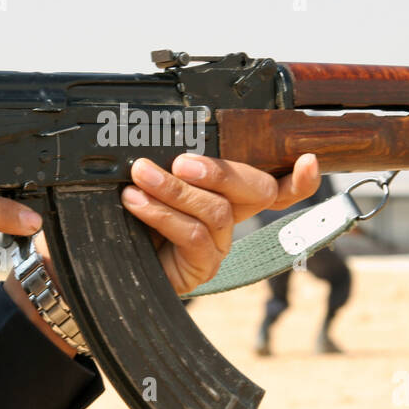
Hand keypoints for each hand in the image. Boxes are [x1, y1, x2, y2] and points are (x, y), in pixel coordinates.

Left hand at [122, 152, 320, 293]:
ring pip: (217, 209)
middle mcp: (228, 220)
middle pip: (256, 191)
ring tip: (141, 175)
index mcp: (225, 194)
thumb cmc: (125, 215)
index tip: (309, 160)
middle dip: (222, 171)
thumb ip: (166, 164)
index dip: (298, 179)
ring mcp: (217, 246)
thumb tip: (165, 141)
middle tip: (182, 160)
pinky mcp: (200, 268)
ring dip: (175, 188)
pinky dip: (162, 212)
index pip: (273, 186)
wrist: (99, 261)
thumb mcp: (148, 181)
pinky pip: (192, 234)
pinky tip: (136, 201)